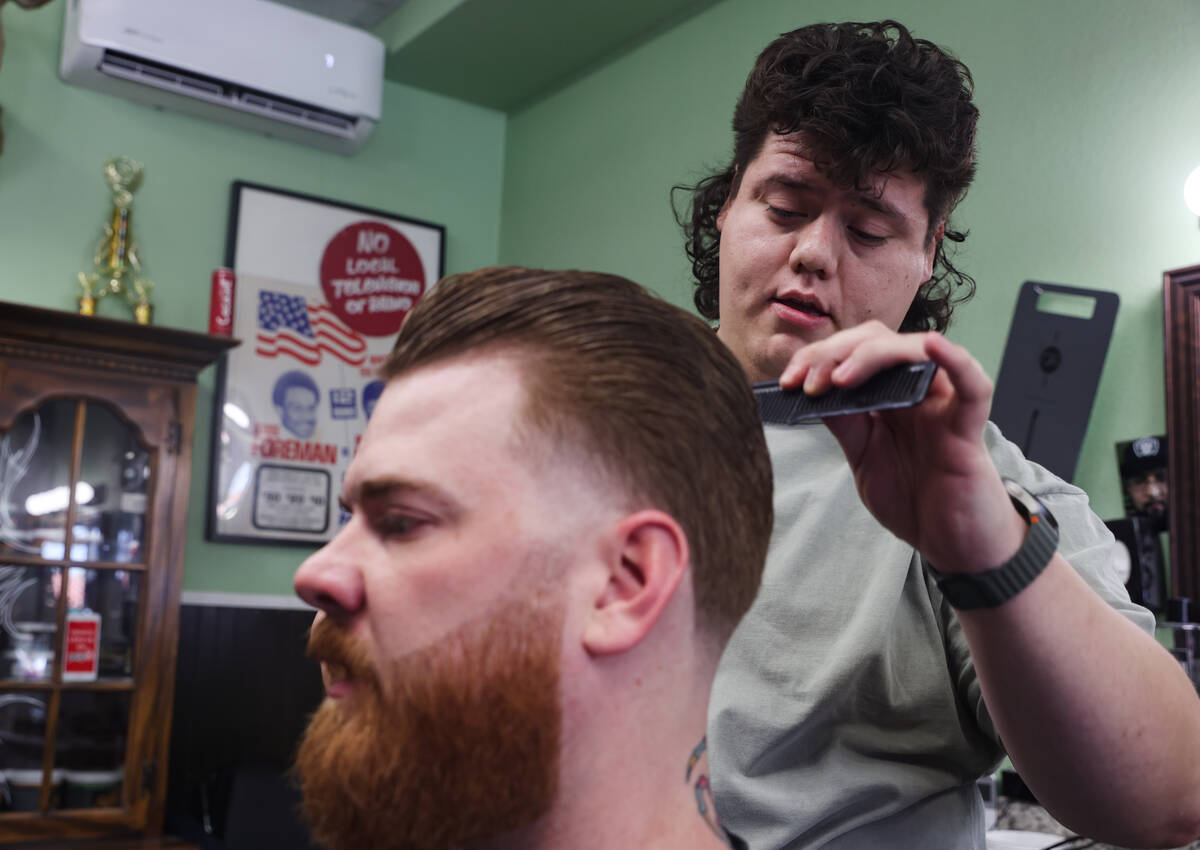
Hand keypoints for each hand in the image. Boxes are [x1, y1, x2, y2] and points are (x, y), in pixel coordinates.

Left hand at [780, 321, 1026, 573]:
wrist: (950, 542)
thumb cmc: (912, 497)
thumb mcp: (862, 457)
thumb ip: (844, 423)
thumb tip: (811, 390)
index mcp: (886, 395)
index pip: (851, 352)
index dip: (816, 358)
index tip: (787, 382)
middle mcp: (914, 390)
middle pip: (878, 341)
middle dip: (836, 352)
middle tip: (807, 382)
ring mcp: (942, 404)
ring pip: (915, 352)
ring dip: (873, 356)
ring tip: (841, 378)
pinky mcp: (968, 427)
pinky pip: (972, 386)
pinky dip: (956, 361)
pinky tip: (933, 345)